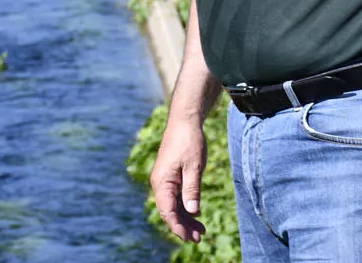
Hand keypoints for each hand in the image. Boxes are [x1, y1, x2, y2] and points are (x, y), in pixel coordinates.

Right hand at [150, 113, 207, 242]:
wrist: (185, 122)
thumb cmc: (189, 142)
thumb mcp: (194, 167)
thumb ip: (192, 189)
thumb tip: (192, 211)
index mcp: (162, 181)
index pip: (167, 211)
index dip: (177, 227)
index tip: (189, 238)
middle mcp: (160, 183)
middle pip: (170, 211)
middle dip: (183, 226)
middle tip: (199, 238)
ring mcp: (165, 180)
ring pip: (173, 205)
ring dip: (186, 218)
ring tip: (201, 230)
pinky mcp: (171, 176)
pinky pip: (176, 196)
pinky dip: (186, 206)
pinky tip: (196, 213)